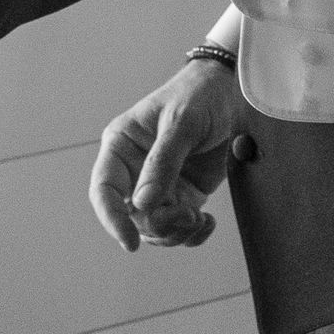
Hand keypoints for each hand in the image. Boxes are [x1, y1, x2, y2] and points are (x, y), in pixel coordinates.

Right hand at [90, 59, 255, 252]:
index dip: (112, 218)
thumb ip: (163, 162)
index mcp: (121, 147)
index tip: (130, 242)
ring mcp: (159, 185)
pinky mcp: (183, 194)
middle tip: (188, 216)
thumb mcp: (181, 123)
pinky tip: (207, 222)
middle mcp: (134, 170)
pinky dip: (192, 233)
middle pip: (132, 216)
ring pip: (155, 227)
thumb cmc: (197, 96)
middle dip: (159, 225)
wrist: (229, 92)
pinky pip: (179, 226)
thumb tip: (143, 204)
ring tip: (200, 219)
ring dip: (177, 232)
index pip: (104, 190)